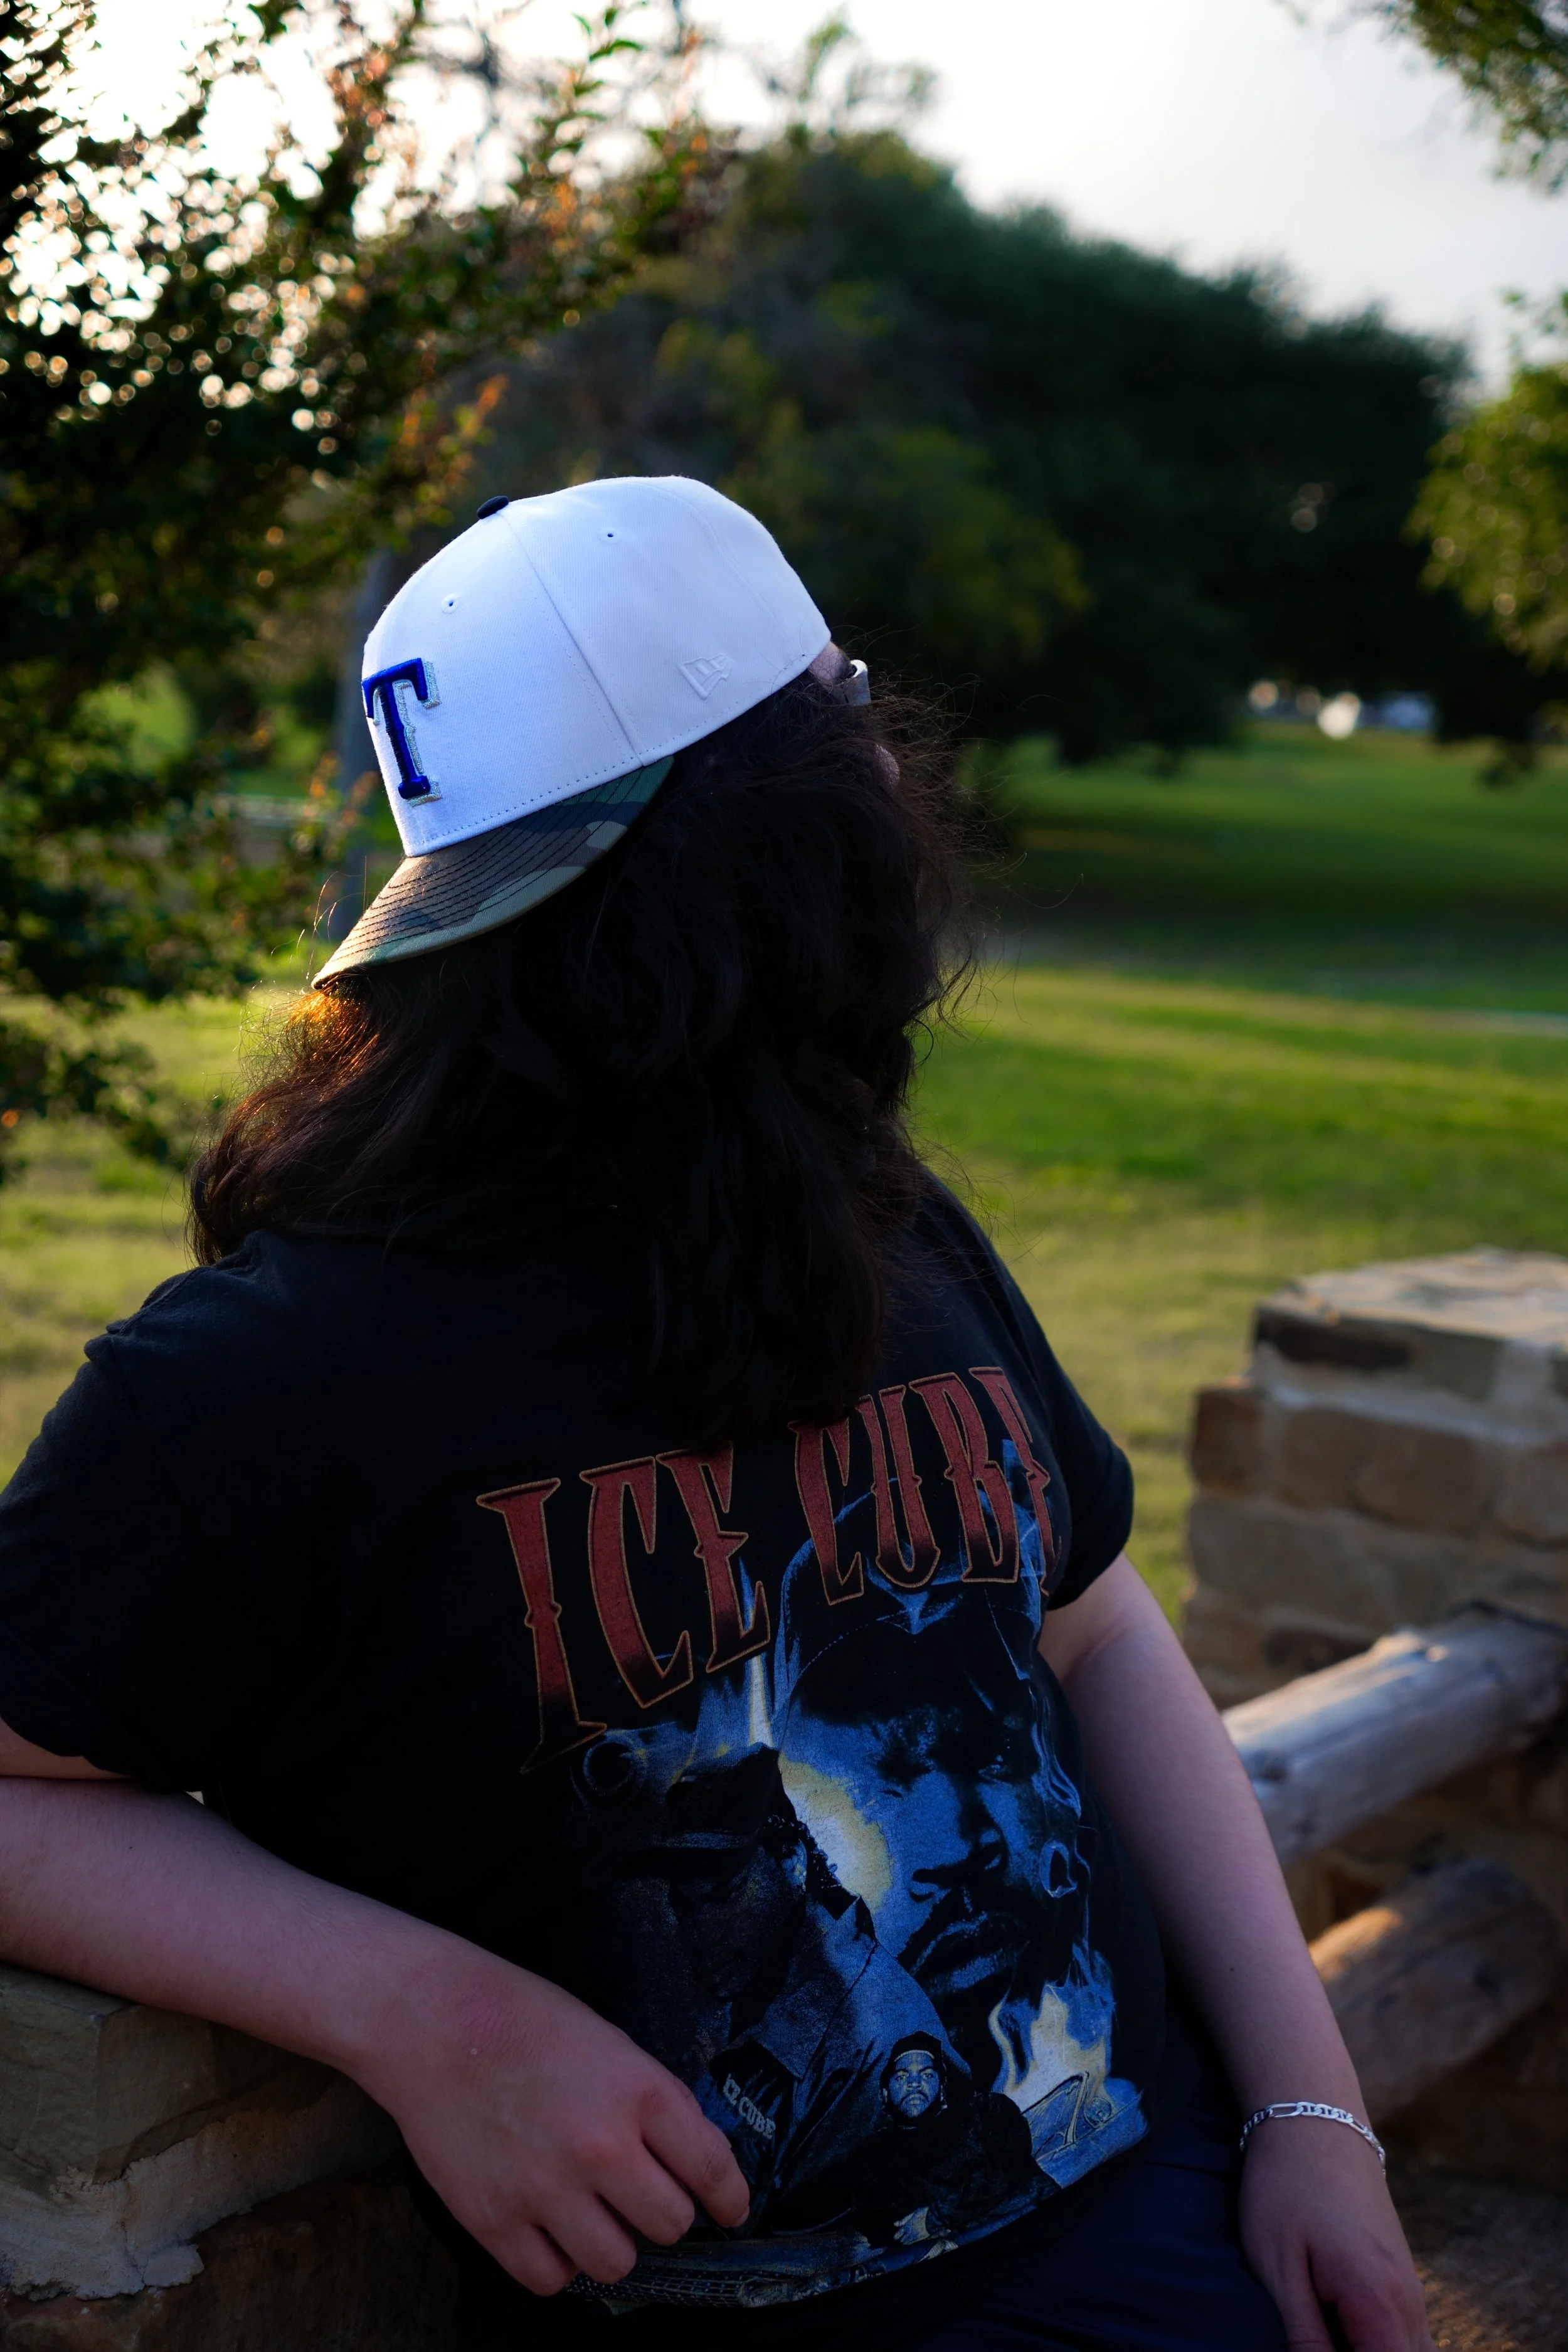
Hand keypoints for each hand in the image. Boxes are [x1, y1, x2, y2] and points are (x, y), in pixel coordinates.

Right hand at [357, 1949, 749, 2295]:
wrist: (432, 2021)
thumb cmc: (525, 2020)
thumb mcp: (610, 2042)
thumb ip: (654, 2101)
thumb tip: (693, 2159)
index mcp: (638, 2091)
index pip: (711, 2168)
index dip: (731, 2198)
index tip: (731, 2211)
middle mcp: (599, 2146)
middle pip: (670, 2225)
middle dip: (664, 2213)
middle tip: (641, 2195)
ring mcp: (545, 2188)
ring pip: (617, 2263)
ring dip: (613, 2243)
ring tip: (592, 2212)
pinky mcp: (494, 2220)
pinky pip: (552, 2279)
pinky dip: (557, 2261)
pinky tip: (549, 2226)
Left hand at [1238, 2120, 1433, 2350]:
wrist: (1312, 2119)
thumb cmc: (1286, 2188)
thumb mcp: (1279, 2268)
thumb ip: (1305, 2339)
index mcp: (1379, 2304)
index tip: (1314, 2346)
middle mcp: (1409, 2301)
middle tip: (1315, 2334)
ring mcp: (1410, 2289)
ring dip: (1370, 2349)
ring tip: (1321, 2327)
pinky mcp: (1400, 2278)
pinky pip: (1405, 2335)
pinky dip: (1379, 2342)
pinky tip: (1335, 2326)